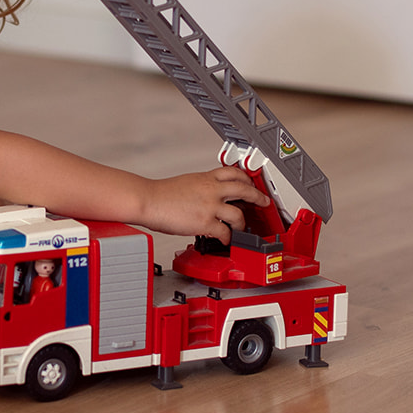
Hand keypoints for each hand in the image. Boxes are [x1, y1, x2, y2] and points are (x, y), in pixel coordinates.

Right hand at [139, 167, 269, 239]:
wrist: (148, 200)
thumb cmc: (161, 194)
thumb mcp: (186, 182)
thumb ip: (201, 186)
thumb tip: (206, 194)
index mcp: (206, 178)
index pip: (234, 172)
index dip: (246, 177)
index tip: (250, 182)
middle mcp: (211, 189)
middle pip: (244, 189)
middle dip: (258, 196)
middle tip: (264, 201)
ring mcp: (210, 206)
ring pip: (239, 214)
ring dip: (243, 223)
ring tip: (242, 228)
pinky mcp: (205, 222)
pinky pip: (225, 232)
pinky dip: (228, 238)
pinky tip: (225, 240)